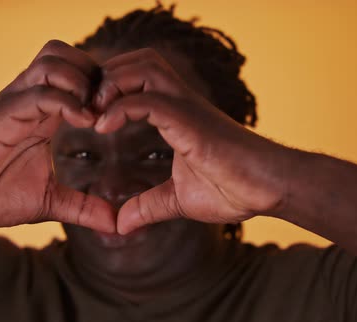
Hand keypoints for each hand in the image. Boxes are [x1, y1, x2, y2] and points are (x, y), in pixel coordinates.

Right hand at [0, 40, 114, 231]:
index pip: (77, 73)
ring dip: (83, 82)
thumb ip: (83, 208)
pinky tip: (85, 123)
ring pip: (53, 61)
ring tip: (96, 115)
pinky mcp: (2, 115)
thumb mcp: (48, 201)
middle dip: (96, 74)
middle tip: (111, 107)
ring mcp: (15, 103)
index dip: (104, 86)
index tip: (121, 116)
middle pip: (66, 55)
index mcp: (44, 113)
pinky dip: (67, 101)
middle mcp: (30, 100)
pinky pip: (39, 93)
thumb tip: (117, 225)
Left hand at [94, 48, 285, 233]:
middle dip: (106, 76)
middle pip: (138, 60)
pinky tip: (104, 128)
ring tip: (94, 113)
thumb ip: (148, 207)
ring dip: (111, 84)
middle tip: (86, 107)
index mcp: (177, 114)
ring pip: (143, 67)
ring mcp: (187, 108)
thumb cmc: (234, 189)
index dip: (109, 89)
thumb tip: (120, 225)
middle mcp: (181, 102)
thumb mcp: (178, 200)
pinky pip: (149, 99)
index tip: (89, 116)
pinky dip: (121, 107)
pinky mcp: (191, 122)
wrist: (270, 189)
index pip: (138, 78)